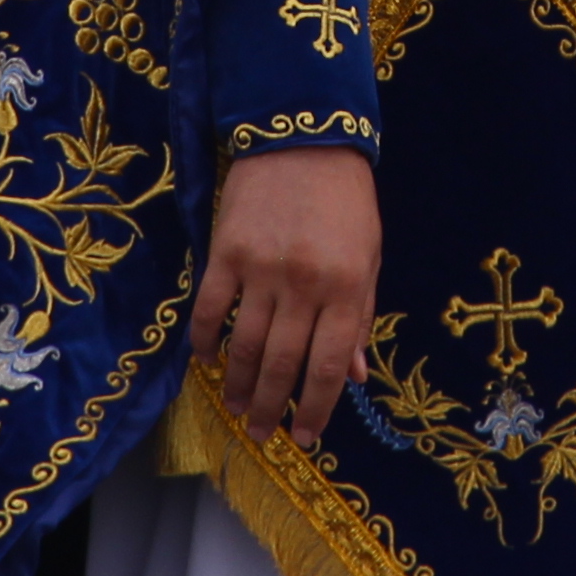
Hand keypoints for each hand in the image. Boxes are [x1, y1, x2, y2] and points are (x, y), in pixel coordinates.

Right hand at [188, 145, 380, 444]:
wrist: (305, 138)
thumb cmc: (346, 203)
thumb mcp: (369, 258)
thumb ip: (360, 318)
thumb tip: (352, 376)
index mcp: (347, 288)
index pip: (328, 366)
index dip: (317, 409)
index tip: (306, 437)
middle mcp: (304, 283)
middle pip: (281, 364)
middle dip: (271, 408)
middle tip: (262, 434)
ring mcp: (261, 268)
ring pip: (244, 345)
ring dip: (237, 385)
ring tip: (236, 409)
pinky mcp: (226, 251)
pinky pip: (211, 308)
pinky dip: (206, 340)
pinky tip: (207, 360)